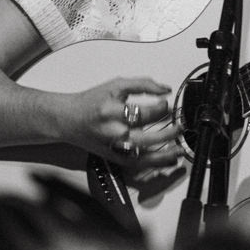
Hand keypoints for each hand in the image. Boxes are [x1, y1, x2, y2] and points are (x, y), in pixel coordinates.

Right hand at [53, 76, 183, 177]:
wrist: (69, 119)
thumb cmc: (92, 101)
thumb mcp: (116, 85)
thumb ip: (142, 84)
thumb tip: (166, 89)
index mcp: (110, 112)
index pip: (141, 113)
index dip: (161, 108)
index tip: (168, 104)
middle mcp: (111, 133)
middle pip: (144, 139)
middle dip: (167, 134)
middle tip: (180, 127)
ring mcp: (113, 149)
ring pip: (141, 158)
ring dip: (164, 156)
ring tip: (180, 149)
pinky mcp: (114, 158)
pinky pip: (137, 165)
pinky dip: (154, 164)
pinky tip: (167, 159)